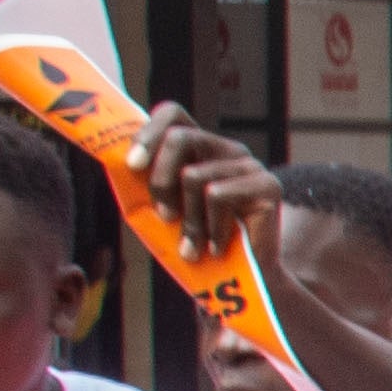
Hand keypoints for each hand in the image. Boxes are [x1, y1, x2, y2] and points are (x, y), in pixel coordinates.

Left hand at [128, 99, 285, 265]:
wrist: (246, 276)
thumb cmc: (201, 241)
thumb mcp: (169, 208)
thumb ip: (152, 185)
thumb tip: (123, 165)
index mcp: (202, 148)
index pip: (173, 114)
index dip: (149, 133)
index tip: (133, 166)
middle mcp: (226, 149)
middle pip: (180, 138)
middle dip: (161, 179)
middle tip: (164, 216)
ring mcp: (249, 165)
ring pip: (195, 176)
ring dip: (189, 219)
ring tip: (193, 246)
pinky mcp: (268, 185)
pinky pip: (219, 195)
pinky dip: (211, 227)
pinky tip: (214, 247)